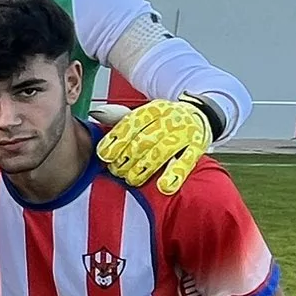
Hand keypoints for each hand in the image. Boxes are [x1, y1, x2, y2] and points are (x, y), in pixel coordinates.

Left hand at [96, 98, 212, 194]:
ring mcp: (185, 132)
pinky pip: (186, 161)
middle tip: (116, 171)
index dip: (116, 141)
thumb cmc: (164, 119)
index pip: (131, 123)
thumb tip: (95, 114)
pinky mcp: (198, 146)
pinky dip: (174, 174)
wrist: (200, 115)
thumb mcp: (144, 114)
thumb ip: (120, 117)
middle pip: (143, 140)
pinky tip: (163, 186)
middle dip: (126, 158)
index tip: (104, 155)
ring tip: (132, 179)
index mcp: (153, 109)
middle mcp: (169, 118)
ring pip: (161, 152)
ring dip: (143, 168)